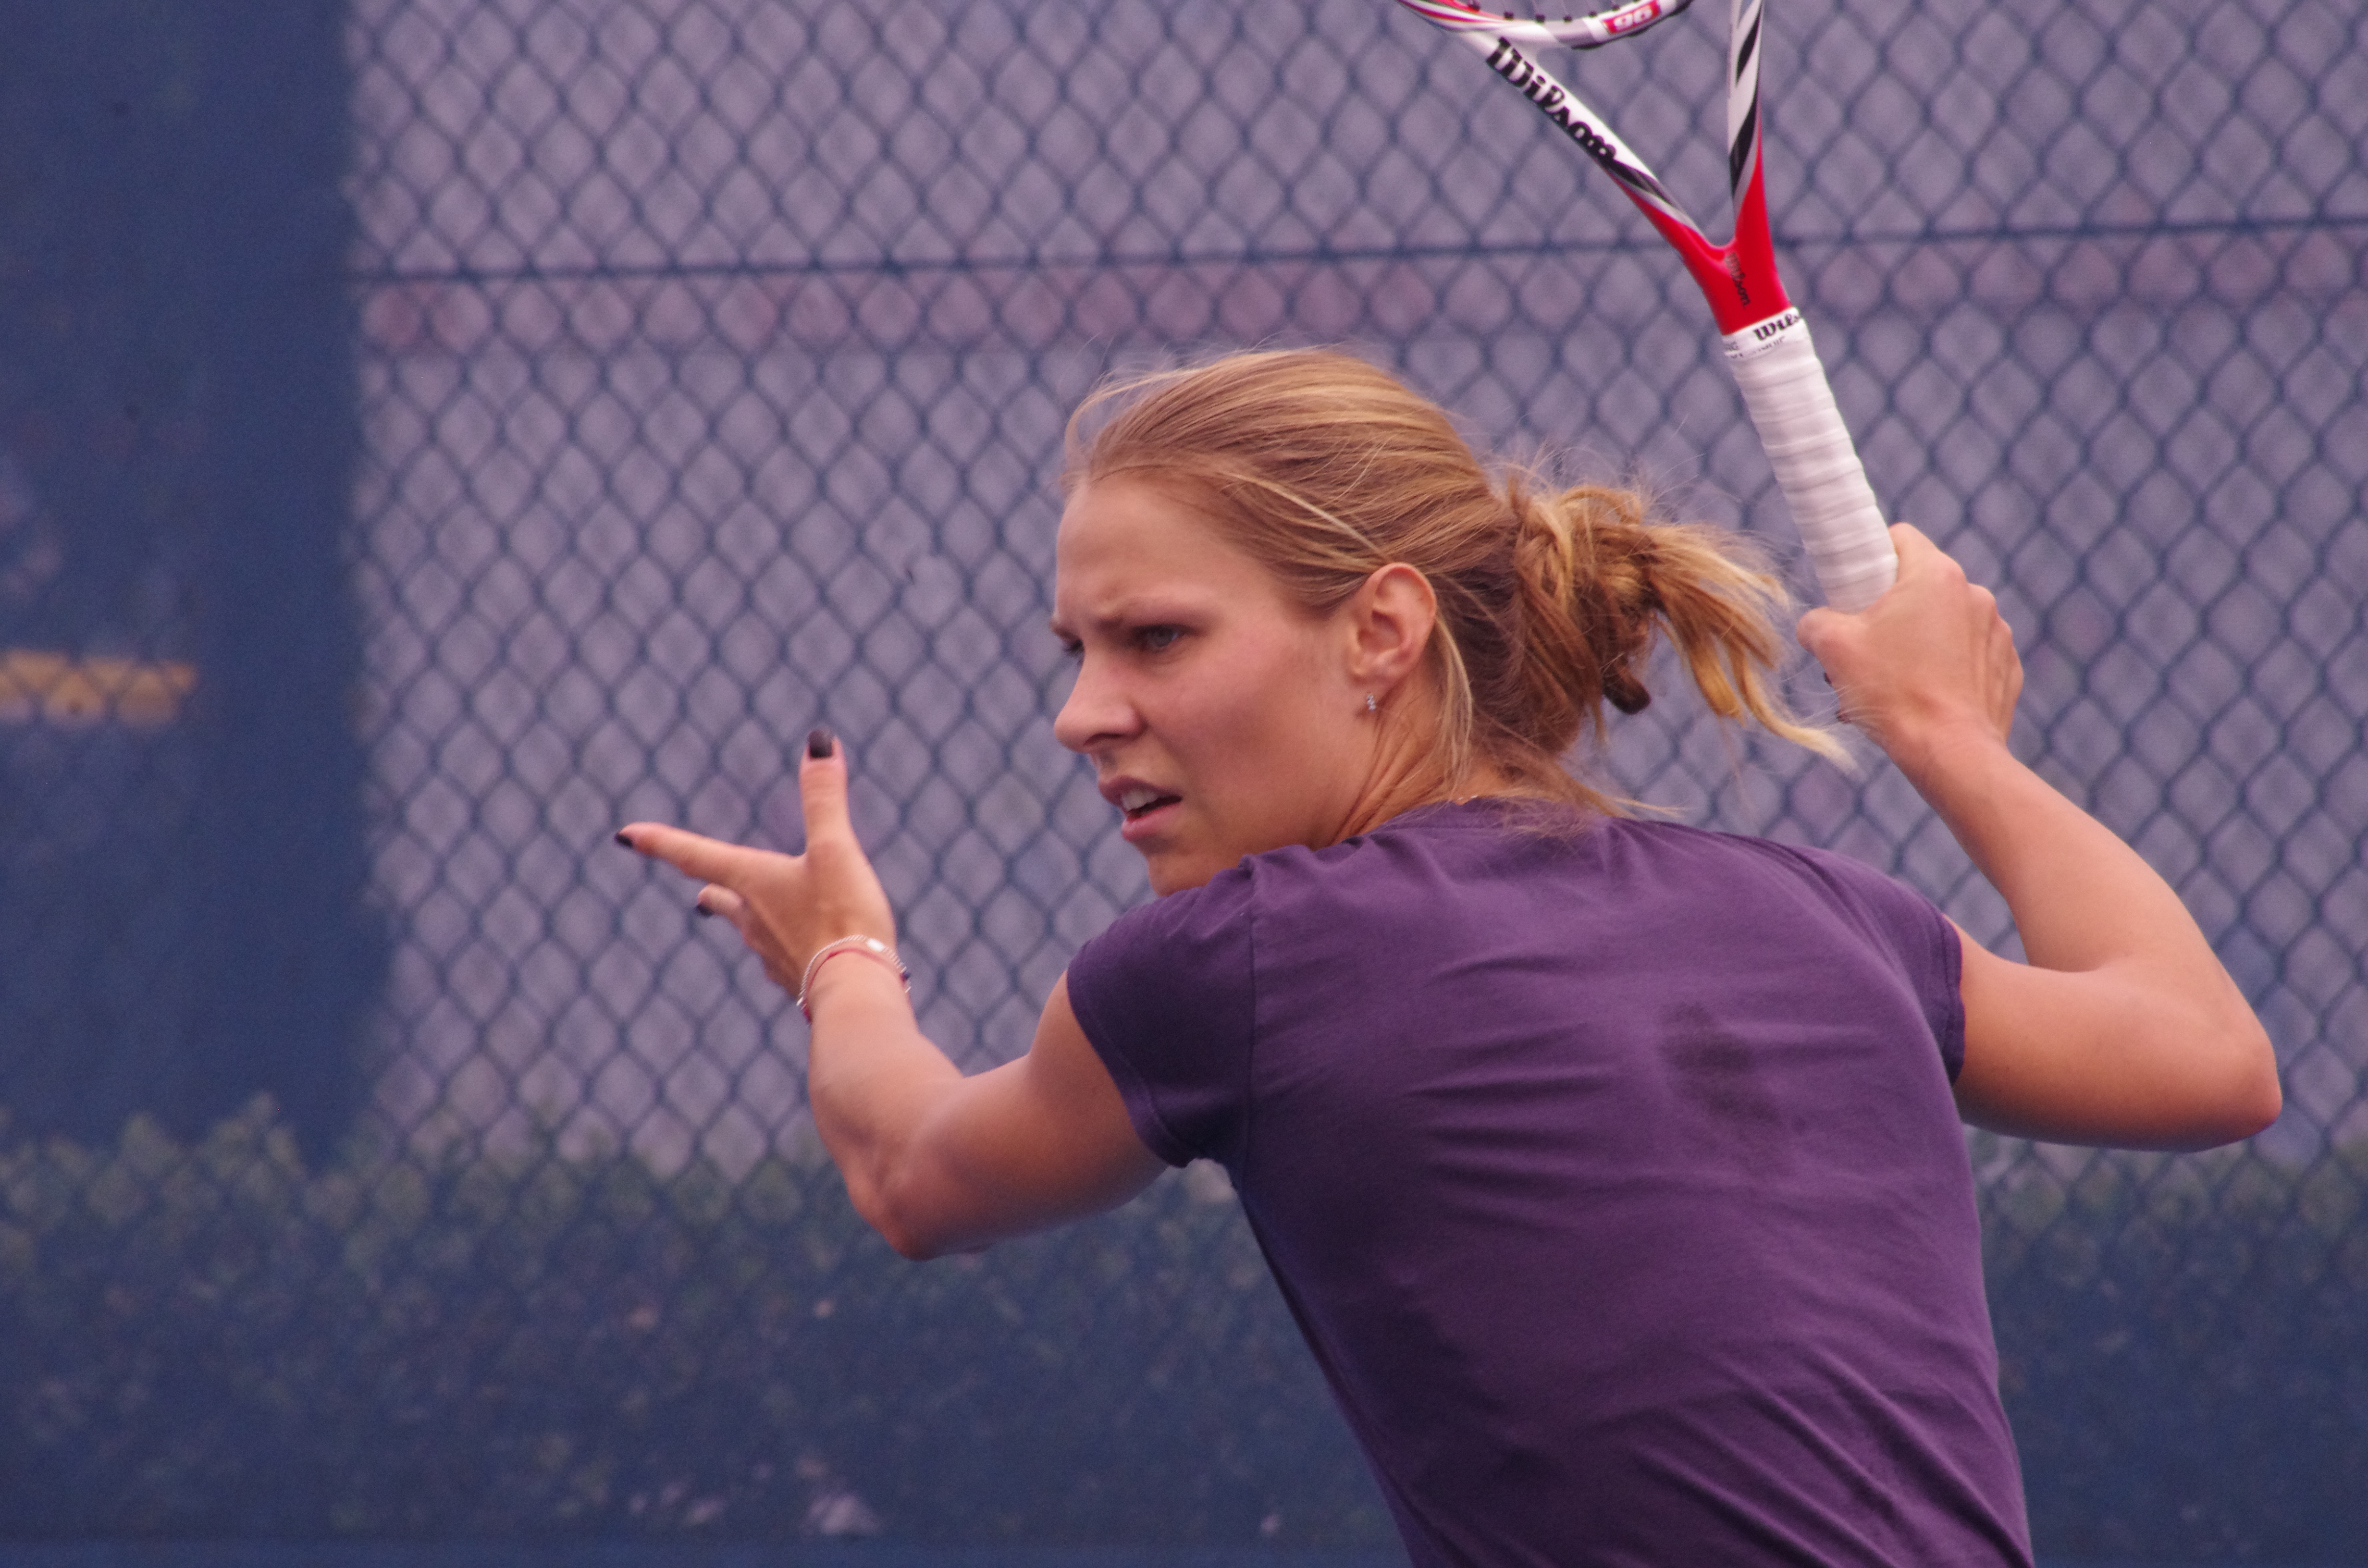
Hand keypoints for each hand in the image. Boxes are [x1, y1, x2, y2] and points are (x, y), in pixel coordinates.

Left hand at [615, 728, 896, 996]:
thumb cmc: (841, 918)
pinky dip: (787, 947)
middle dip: (712, 890)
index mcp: (751, 883)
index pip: (693, 854)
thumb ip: (824, 798)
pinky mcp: (796, 982)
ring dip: (752, 919)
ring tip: (758, 917)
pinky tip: (802, 953)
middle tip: (700, 891)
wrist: (853, 993)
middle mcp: (751, 920)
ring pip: (750, 931)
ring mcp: (771, 955)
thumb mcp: (835, 850)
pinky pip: (783, 959)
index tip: (625, 835)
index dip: (659, 840)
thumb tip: (819, 739)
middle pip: (721, 899)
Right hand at [1796, 524, 2020, 774]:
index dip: (1870, 557)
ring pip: (1944, 623)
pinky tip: (1923, 698)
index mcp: (1935, 575)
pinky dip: (1945, 669)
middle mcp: (1974, 594)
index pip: (1899, 538)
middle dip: (1889, 612)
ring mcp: (1996, 632)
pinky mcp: (2006, 667)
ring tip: (1891, 682)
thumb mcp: (1832, 647)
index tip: (1853, 589)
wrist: (1949, 753)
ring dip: (1916, 643)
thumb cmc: (1891, 693)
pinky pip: (1968, 656)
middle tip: (1865, 648)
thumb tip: (1815, 623)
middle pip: (1920, 586)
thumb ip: (1815, 621)